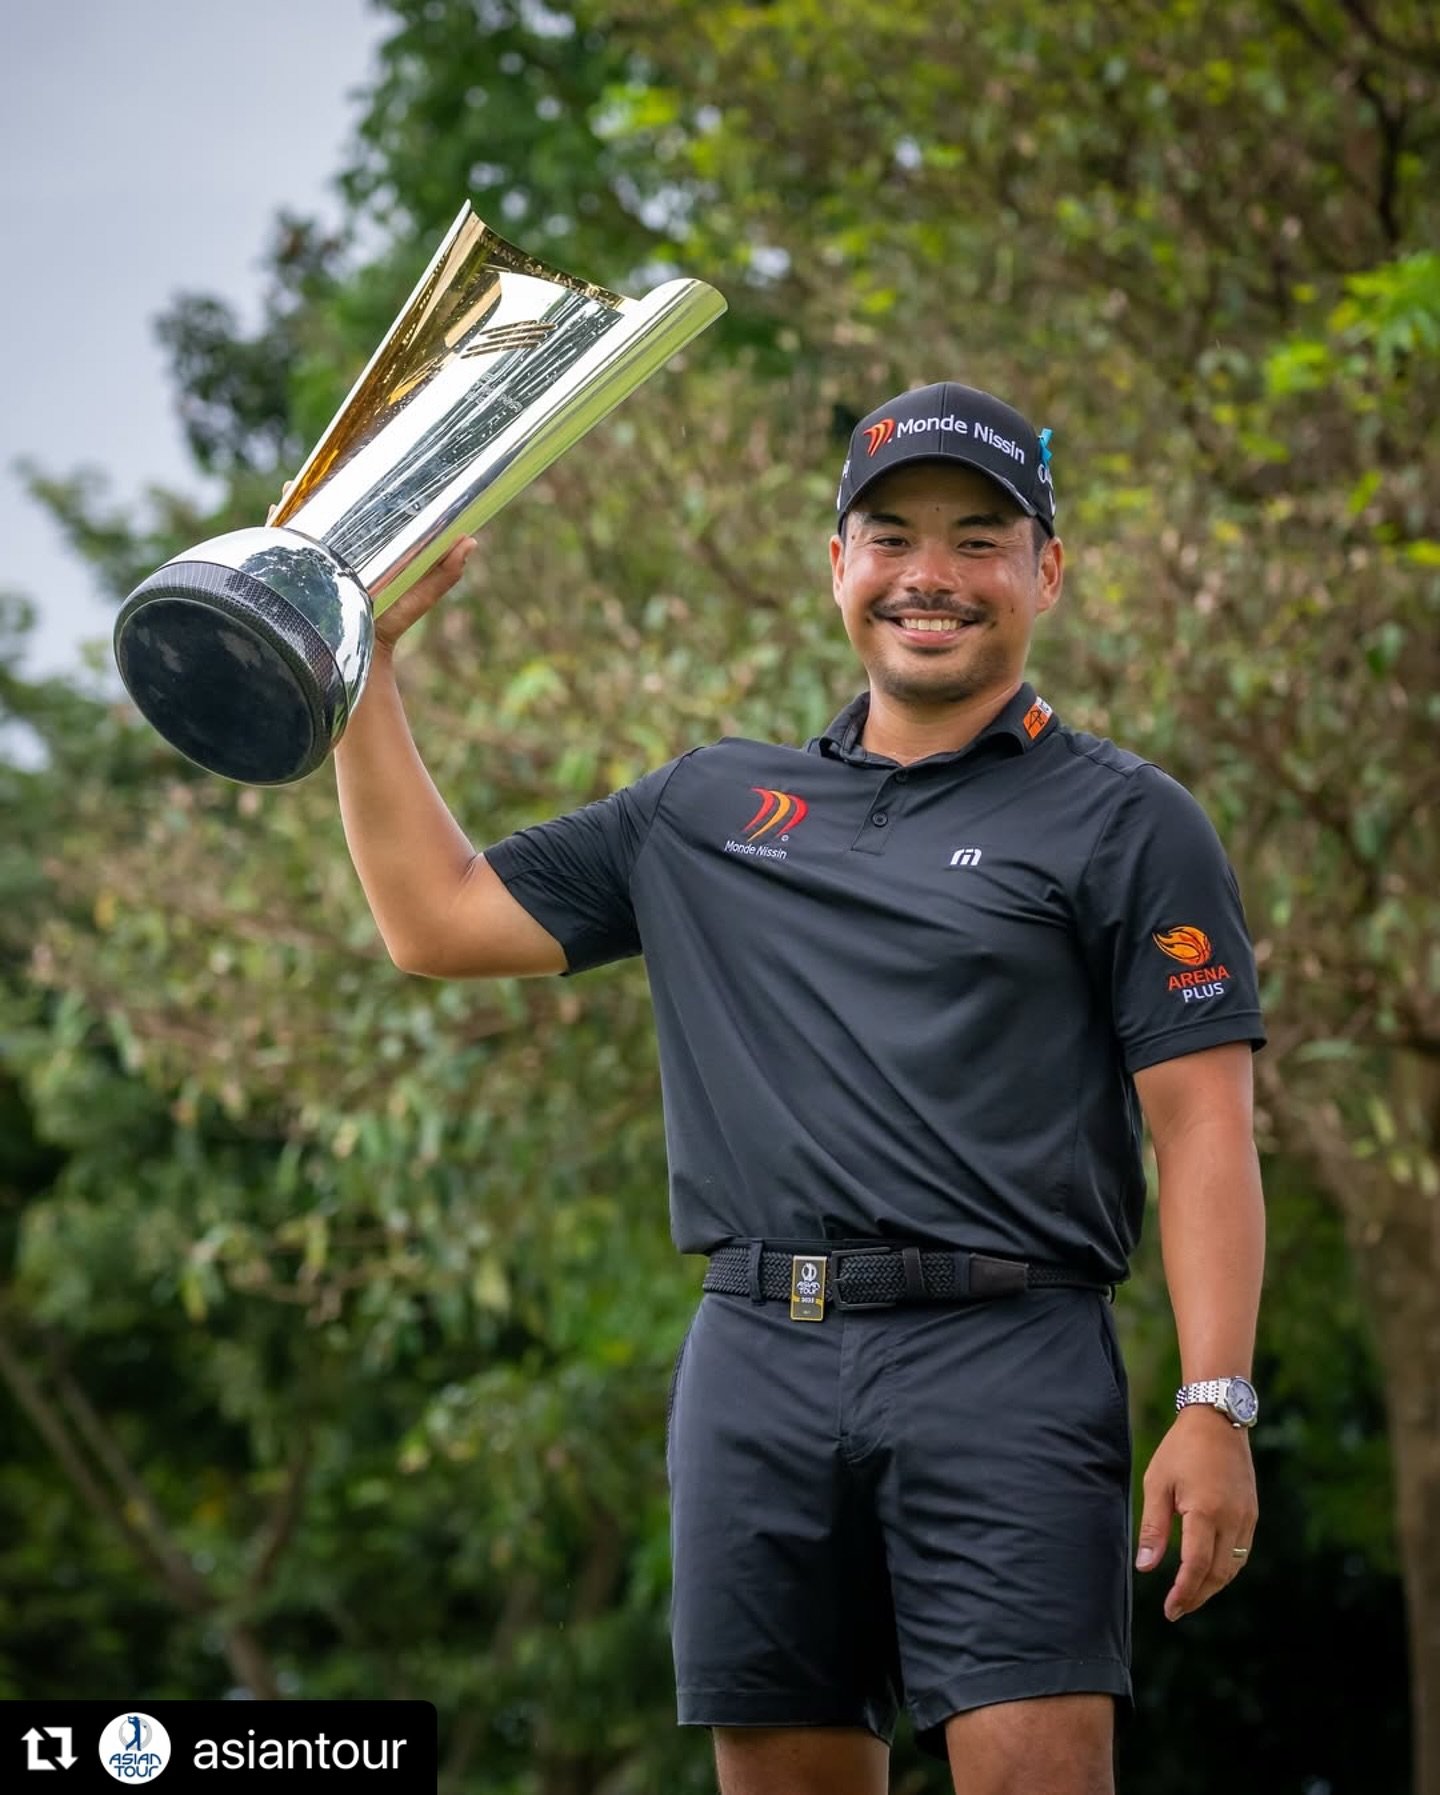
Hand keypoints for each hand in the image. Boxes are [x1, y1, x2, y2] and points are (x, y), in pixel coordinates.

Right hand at [265, 482, 477, 657]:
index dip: (361, 491)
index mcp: (366, 553)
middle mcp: (338, 554)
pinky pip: (280, 547)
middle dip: (321, 492)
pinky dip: (277, 525)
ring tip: (296, 483)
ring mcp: (315, 564)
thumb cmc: (389, 627)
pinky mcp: (296, 578)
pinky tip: (278, 506)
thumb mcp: (417, 597)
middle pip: (327, 515)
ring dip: (298, 504)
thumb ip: (442, 574)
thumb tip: (471, 542)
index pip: (362, 516)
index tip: (365, 464)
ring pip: (301, 526)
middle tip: (322, 468)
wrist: (355, 660)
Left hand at [1135, 1408, 1256, 1620]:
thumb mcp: (1158, 1482)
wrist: (1217, 1420)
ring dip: (1213, 1586)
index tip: (1170, 1610)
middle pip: (1218, 1573)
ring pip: (1234, 1567)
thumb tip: (1146, 1567)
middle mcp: (1232, 1518)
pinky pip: (1242, 1552)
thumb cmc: (1181, 1449)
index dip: (1184, 1592)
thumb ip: (1154, 1527)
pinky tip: (1210, 1572)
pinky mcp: (1253, 1513)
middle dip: (1197, 1595)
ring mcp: (1247, 1517)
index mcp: (1205, 1511)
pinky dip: (1227, 1569)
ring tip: (1190, 1596)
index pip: (1197, 1566)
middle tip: (1176, 1609)